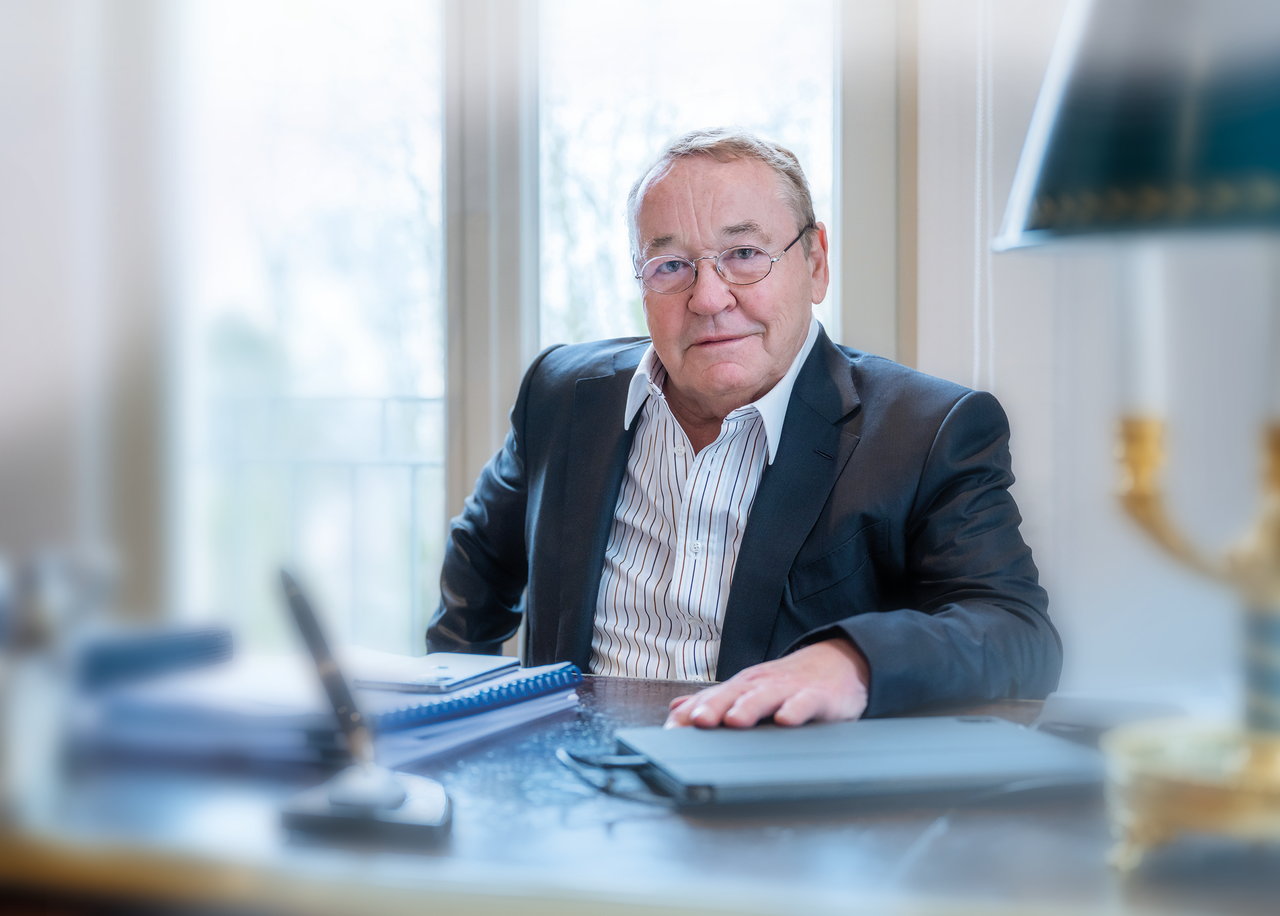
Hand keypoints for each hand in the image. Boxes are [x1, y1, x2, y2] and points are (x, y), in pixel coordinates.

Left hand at [664, 638, 869, 728]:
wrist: (839, 664)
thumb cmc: (788, 684)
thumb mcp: (749, 690)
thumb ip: (714, 701)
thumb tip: (676, 710)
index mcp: (742, 686)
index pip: (711, 698)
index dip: (691, 713)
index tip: (672, 730)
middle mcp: (761, 685)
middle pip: (733, 694)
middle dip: (714, 707)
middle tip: (698, 721)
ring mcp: (789, 689)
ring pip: (766, 697)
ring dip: (749, 707)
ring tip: (734, 721)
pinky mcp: (818, 697)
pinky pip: (806, 703)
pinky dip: (795, 710)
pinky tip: (785, 720)